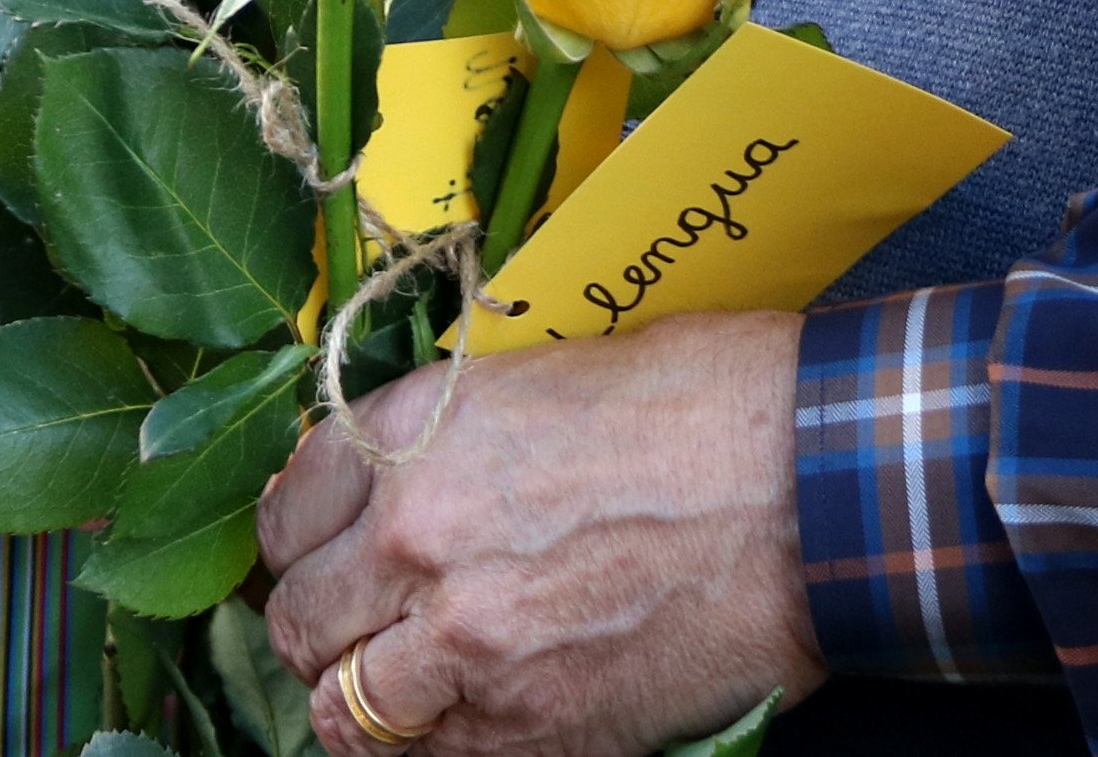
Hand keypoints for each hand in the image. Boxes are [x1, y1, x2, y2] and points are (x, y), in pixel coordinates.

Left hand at [257, 310, 823, 755]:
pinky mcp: (530, 729)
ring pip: (339, 708)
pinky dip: (428, 750)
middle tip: (351, 625)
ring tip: (395, 684)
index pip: (286, 509)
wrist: (811, 490)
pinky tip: (455, 722)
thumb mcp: (540, 378)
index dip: (299, 538)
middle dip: (316, 624)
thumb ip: (447, 440)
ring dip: (358, 698)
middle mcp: (415, 537)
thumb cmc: (702, 407)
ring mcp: (466, 643)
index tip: (320, 550)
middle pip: (297, 617)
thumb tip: (393, 484)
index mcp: (413, 433)